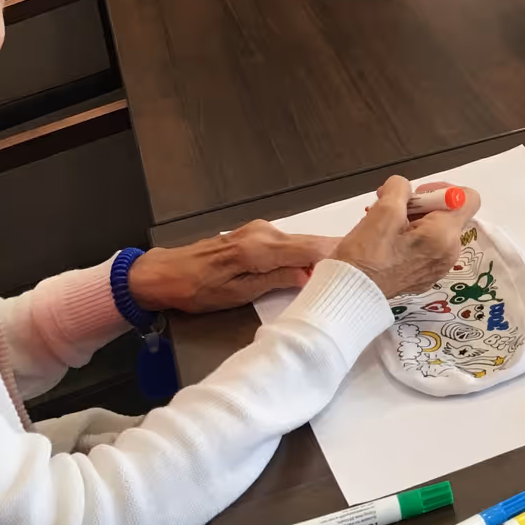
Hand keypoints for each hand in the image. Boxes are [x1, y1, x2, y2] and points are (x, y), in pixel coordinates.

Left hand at [125, 218, 345, 314]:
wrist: (163, 274)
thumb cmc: (197, 289)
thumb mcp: (237, 293)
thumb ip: (276, 280)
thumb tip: (310, 275)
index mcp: (261, 247)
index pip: (311, 248)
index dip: (338, 256)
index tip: (362, 266)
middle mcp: (264, 232)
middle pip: (309, 242)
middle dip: (335, 254)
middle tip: (361, 269)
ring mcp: (258, 231)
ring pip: (299, 243)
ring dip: (319, 256)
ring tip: (341, 271)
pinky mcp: (254, 235)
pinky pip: (287, 244)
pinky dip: (303, 254)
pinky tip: (312, 267)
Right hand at [332, 176, 479, 299]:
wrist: (351, 293)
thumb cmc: (367, 255)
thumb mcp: (383, 210)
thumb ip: (401, 188)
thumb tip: (404, 188)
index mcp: (444, 235)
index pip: (469, 198)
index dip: (444, 189)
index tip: (417, 195)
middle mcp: (449, 253)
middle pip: (449, 214)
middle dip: (422, 205)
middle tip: (391, 207)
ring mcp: (438, 267)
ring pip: (437, 230)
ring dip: (414, 221)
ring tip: (385, 224)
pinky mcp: (426, 276)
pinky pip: (428, 248)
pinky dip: (413, 239)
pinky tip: (388, 242)